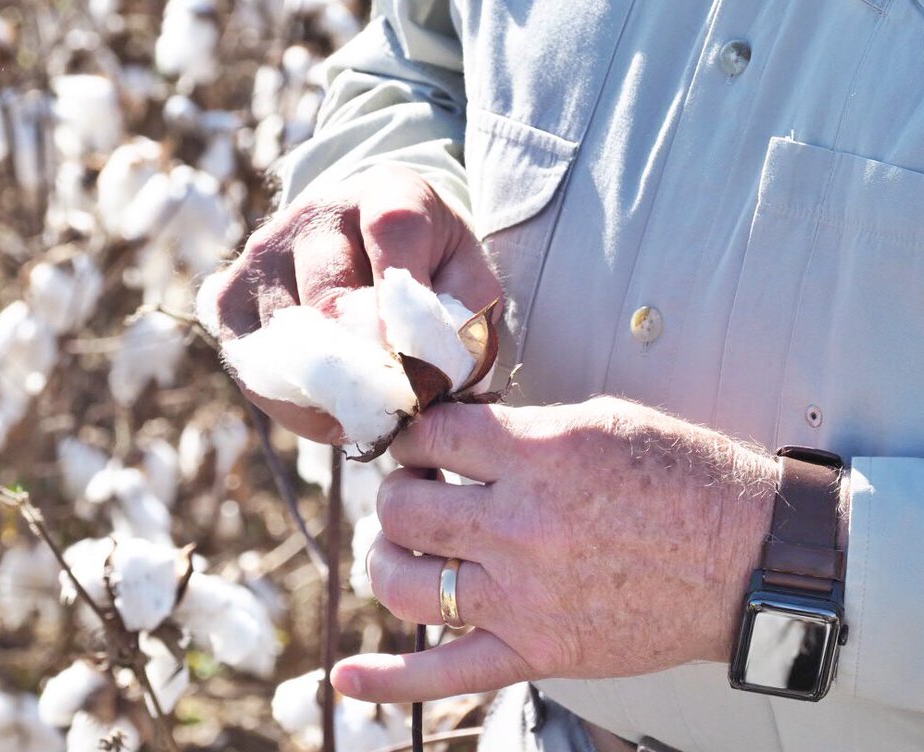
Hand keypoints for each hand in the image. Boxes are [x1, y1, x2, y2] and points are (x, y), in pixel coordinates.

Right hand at [201, 164, 501, 443]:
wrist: (366, 245)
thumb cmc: (427, 266)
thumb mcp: (468, 276)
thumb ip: (463, 318)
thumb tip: (431, 380)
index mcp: (385, 192)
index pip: (393, 234)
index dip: (407, 311)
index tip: (424, 370)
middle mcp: (313, 214)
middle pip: (332, 302)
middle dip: (371, 370)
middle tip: (401, 411)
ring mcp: (262, 253)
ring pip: (289, 343)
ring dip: (334, 394)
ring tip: (372, 415)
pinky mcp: (229, 296)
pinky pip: (253, 368)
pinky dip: (294, 406)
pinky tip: (332, 413)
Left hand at [333, 396, 778, 702]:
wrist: (752, 558)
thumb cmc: (685, 477)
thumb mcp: (602, 420)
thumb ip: (522, 429)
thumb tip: (459, 434)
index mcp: (537, 457)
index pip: (431, 436)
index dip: (416, 434)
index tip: (425, 439)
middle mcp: (520, 528)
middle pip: (404, 508)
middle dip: (399, 490)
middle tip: (419, 488)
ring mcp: (523, 598)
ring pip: (406, 583)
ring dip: (390, 559)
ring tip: (406, 547)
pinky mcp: (538, 651)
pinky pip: (447, 674)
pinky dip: (391, 681)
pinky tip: (347, 679)